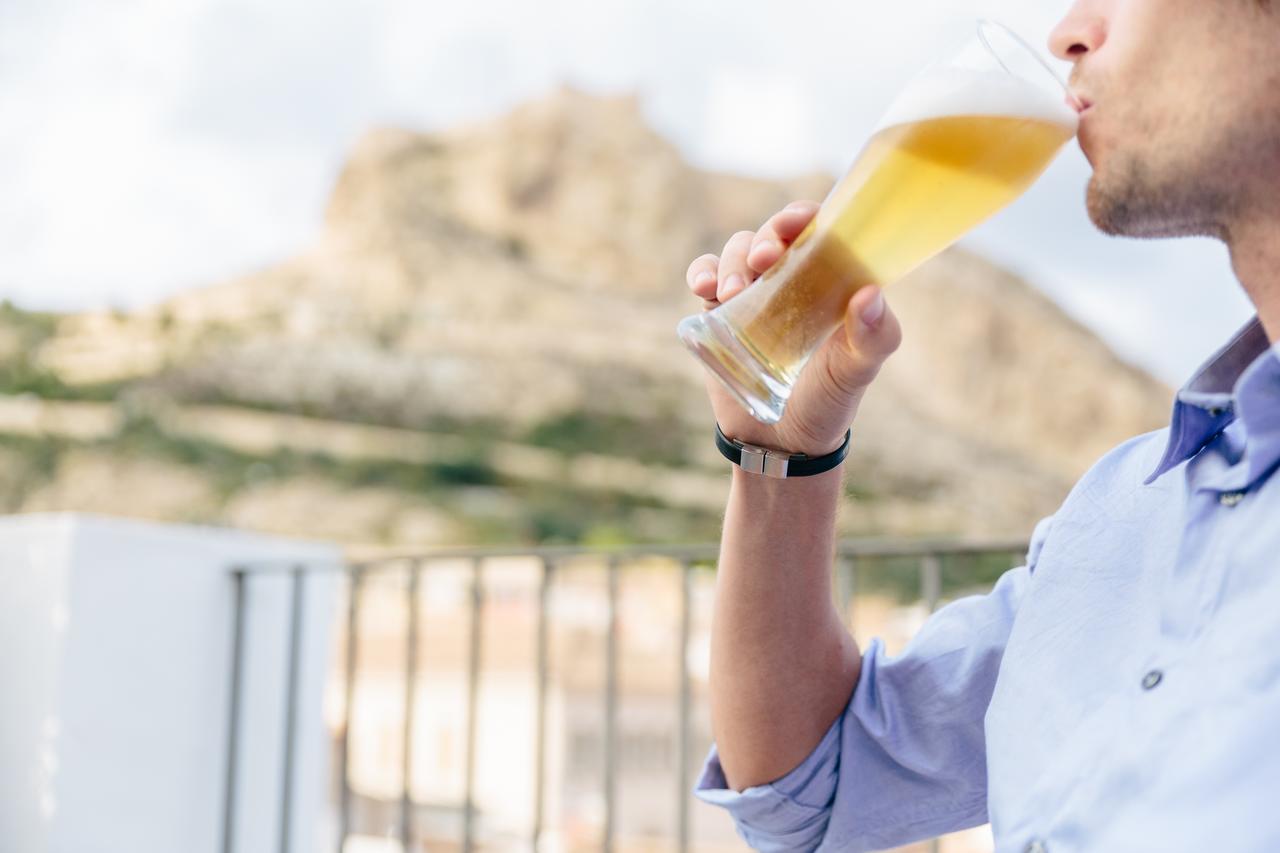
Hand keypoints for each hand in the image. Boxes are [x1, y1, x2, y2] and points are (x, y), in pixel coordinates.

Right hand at [686, 201, 901, 457]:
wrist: (783, 442)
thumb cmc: (830, 399)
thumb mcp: (859, 370)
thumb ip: (876, 336)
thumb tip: (869, 295)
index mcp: (828, 280)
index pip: (817, 230)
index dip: (804, 215)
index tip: (797, 222)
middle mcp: (790, 279)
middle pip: (772, 234)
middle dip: (764, 237)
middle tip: (764, 260)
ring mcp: (753, 294)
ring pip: (736, 252)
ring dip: (732, 262)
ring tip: (732, 293)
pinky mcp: (720, 314)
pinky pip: (705, 277)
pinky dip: (701, 272)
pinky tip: (704, 287)